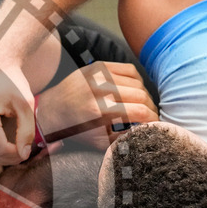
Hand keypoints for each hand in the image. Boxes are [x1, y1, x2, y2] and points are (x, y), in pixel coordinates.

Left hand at [36, 61, 157, 149]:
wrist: (50, 110)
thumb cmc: (75, 129)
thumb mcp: (98, 141)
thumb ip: (124, 139)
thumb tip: (147, 134)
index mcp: (99, 110)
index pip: (139, 111)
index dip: (152, 119)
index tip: (156, 125)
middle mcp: (100, 89)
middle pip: (142, 95)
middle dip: (150, 108)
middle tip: (150, 116)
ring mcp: (99, 74)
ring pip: (138, 82)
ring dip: (144, 95)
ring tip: (141, 105)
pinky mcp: (98, 65)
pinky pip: (129, 69)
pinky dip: (136, 81)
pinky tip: (132, 91)